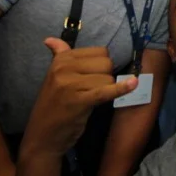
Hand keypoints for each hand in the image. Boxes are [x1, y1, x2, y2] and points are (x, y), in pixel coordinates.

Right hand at [20, 38, 136, 158]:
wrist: (42, 136)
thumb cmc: (53, 106)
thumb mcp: (53, 78)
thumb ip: (59, 56)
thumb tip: (49, 39)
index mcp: (61, 60)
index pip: (100, 52)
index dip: (101, 66)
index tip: (92, 77)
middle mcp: (64, 68)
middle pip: (106, 63)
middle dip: (105, 77)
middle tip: (91, 91)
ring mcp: (71, 84)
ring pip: (108, 78)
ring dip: (105, 91)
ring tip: (89, 100)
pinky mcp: (80, 101)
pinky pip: (106, 91)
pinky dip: (121, 89)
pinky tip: (133, 84)